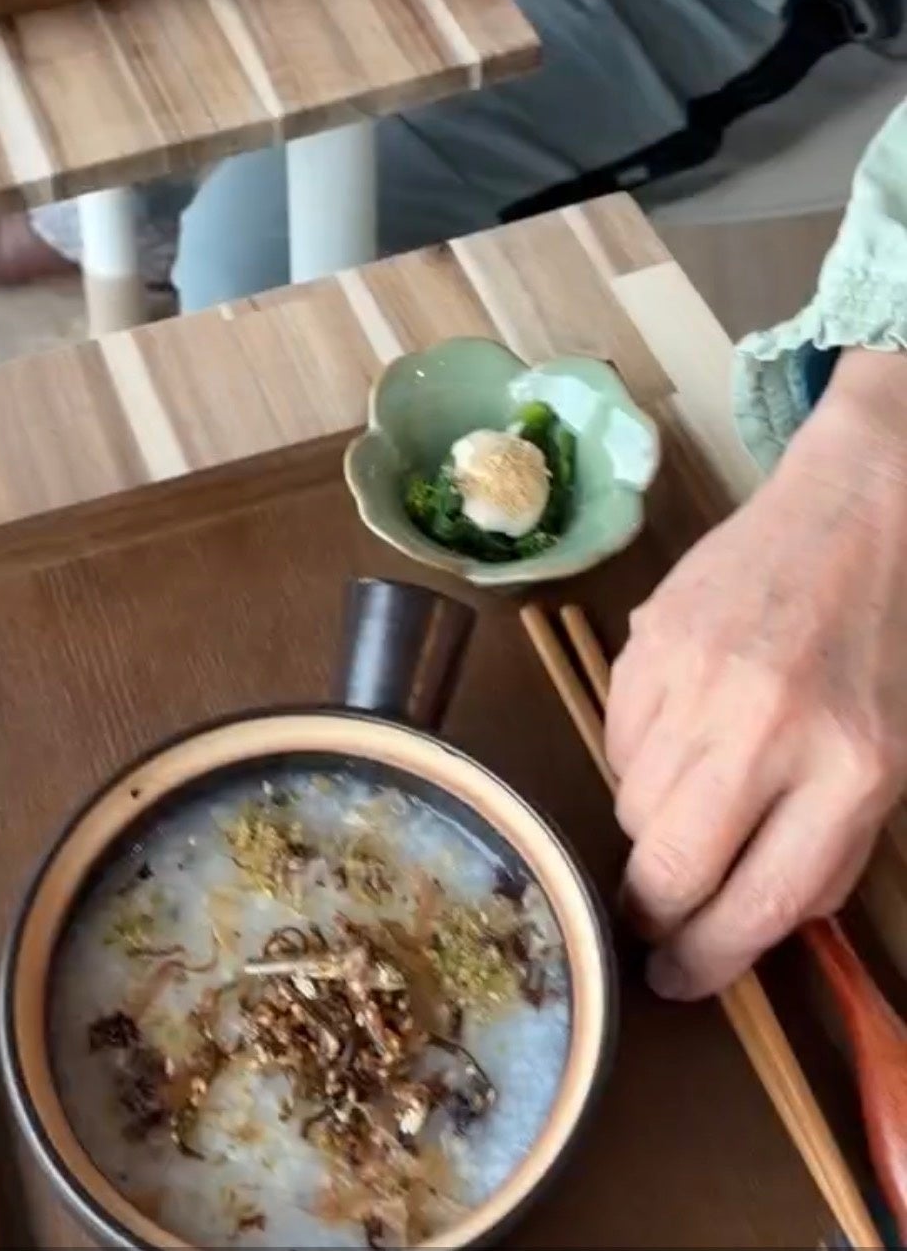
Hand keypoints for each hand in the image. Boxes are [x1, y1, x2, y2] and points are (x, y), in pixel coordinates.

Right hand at [605, 354, 906, 999]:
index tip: (675, 981)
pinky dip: (637, 754)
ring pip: (632, 802)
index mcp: (851, 770)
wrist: (857, 514)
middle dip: (651, 912)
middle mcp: (767, 728)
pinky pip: (615, 737)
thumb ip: (823, 847)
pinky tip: (679, 728)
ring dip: (651, 823)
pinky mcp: (650, 638)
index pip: (759, 903)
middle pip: (670, 864)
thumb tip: (739, 922)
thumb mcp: (892, 764)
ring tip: (692, 789)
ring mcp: (699, 677)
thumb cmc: (884, 648)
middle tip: (651, 919)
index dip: (707, 962)